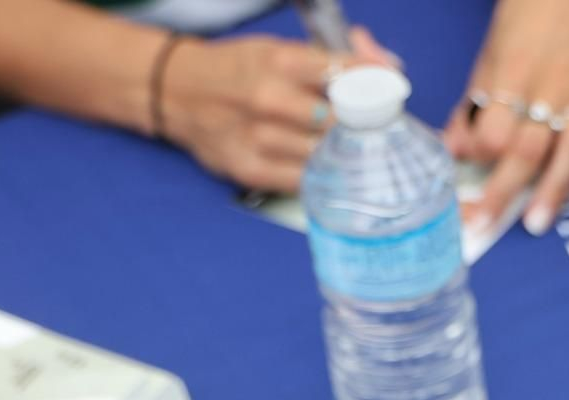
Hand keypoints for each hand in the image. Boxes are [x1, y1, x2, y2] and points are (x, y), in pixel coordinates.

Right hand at [158, 29, 393, 192]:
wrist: (176, 91)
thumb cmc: (237, 70)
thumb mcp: (279, 50)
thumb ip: (332, 61)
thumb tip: (388, 68)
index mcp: (280, 61)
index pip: (346, 74)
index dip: (377, 87)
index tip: (392, 95)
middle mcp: (269, 100)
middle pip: (342, 121)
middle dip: (369, 126)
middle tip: (384, 131)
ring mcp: (258, 138)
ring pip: (325, 155)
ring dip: (350, 156)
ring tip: (363, 153)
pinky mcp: (250, 170)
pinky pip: (303, 181)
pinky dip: (323, 177)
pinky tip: (334, 172)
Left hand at [444, 0, 568, 235]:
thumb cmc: (524, 21)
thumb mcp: (488, 58)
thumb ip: (473, 106)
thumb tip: (454, 148)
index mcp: (514, 74)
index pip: (493, 132)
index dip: (476, 154)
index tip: (465, 163)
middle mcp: (550, 90)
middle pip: (525, 153)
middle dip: (501, 192)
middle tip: (483, 222)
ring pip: (563, 157)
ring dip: (547, 195)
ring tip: (533, 224)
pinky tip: (563, 195)